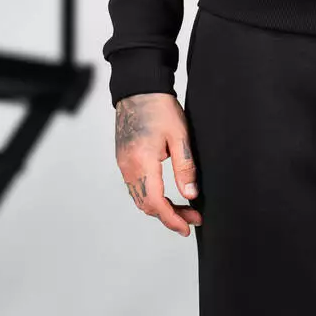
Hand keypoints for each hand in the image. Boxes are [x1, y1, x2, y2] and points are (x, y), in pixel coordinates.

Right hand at [114, 92, 202, 234]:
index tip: (188, 227)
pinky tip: (166, 195)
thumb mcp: (180, 136)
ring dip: (160, 208)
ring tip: (183, 208)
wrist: (139, 88)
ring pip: (140, 199)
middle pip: (146, 205)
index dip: (173, 219)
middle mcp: (128, 167)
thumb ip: (185, 168)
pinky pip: (135, 188)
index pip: (156, 203)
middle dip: (170, 216)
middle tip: (192, 218)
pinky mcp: (123, 160)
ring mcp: (123, 164)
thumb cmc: (160, 107)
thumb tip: (190, 196)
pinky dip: (151, 197)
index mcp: (142, 162)